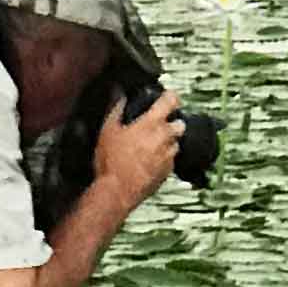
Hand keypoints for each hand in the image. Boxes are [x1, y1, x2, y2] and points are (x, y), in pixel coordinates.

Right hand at [94, 88, 182, 207]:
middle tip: (157, 124)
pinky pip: (170, 160)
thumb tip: (119, 95)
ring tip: (150, 145)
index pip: (171, 100)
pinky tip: (148, 160)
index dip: (171, 96)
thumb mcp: (107, 130)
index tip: (168, 96)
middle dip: (172, 122)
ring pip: (176, 143)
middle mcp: (165, 138)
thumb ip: (116, 108)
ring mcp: (168, 156)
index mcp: (152, 124)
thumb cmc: (111, 163)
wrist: (117, 191)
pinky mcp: (167, 172)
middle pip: (180, 123)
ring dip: (167, 141)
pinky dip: (163, 158)